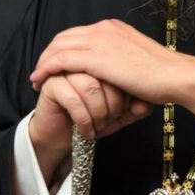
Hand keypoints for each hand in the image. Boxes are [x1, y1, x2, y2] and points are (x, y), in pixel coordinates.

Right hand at [28, 71, 151, 184]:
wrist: (62, 135)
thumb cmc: (92, 119)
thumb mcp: (122, 114)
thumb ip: (136, 108)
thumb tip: (144, 104)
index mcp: (102, 59)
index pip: (121, 69)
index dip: (125, 95)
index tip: (124, 113)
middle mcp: (83, 60)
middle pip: (107, 75)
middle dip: (113, 105)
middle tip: (110, 121)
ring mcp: (65, 69)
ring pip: (91, 86)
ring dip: (98, 113)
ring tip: (98, 125)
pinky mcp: (51, 84)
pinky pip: (73, 99)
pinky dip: (84, 119)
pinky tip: (86, 130)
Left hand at [30, 19, 194, 122]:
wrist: (175, 76)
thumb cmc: (164, 76)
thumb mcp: (138, 61)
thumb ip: (122, 62)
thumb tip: (116, 75)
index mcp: (114, 28)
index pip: (78, 33)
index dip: (62, 48)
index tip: (55, 64)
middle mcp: (104, 29)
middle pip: (63, 37)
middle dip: (48, 54)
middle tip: (40, 72)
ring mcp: (100, 41)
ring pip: (58, 47)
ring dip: (43, 63)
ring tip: (36, 79)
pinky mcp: (96, 58)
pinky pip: (60, 60)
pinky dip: (46, 69)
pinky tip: (40, 81)